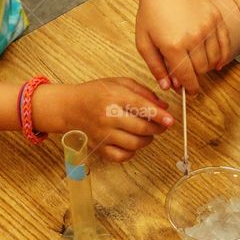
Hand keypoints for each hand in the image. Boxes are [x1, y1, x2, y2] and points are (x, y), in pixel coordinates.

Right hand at [34, 78, 172, 161]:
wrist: (70, 106)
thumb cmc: (95, 93)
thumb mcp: (119, 83)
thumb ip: (143, 92)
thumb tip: (163, 107)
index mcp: (114, 97)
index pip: (142, 108)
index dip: (159, 116)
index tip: (170, 120)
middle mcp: (108, 116)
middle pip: (141, 128)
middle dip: (157, 128)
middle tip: (162, 125)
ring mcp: (103, 134)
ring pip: (135, 144)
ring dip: (147, 139)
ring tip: (146, 132)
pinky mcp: (100, 147)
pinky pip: (122, 156)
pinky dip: (132, 152)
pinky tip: (132, 142)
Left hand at [136, 0, 230, 93]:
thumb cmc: (152, 12)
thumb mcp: (144, 41)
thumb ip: (156, 67)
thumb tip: (168, 86)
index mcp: (173, 46)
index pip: (186, 77)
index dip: (189, 89)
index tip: (190, 93)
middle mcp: (193, 38)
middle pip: (201, 69)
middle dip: (195, 76)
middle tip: (188, 74)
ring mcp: (207, 28)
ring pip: (213, 59)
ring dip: (206, 66)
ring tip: (197, 64)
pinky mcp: (216, 19)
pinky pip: (224, 44)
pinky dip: (221, 56)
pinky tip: (217, 62)